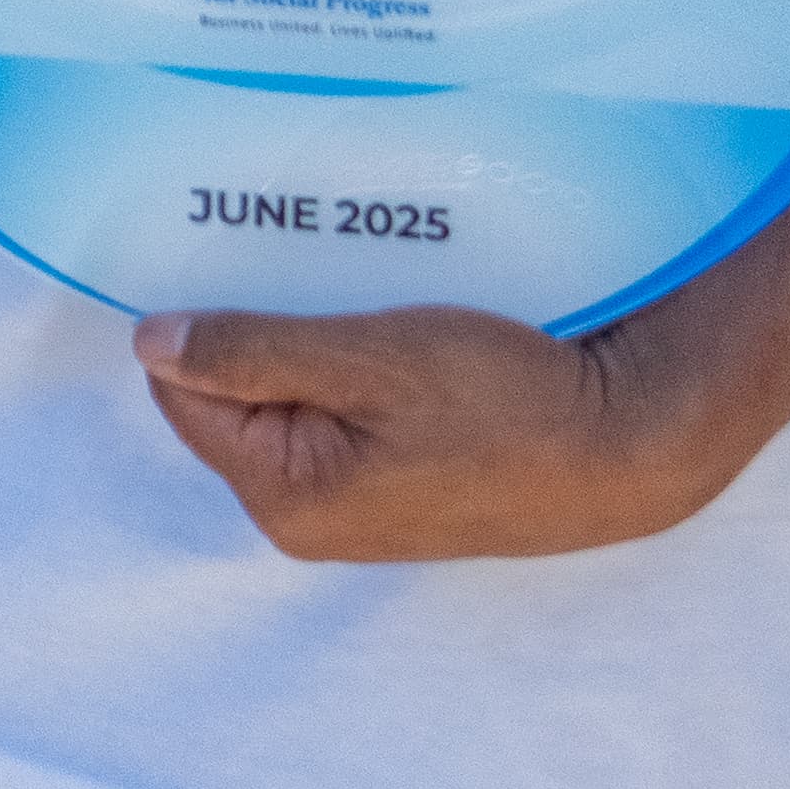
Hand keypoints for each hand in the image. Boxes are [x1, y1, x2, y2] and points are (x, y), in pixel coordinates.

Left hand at [129, 301, 750, 560]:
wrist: (638, 443)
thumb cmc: (509, 404)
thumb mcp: (369, 360)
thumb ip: (252, 353)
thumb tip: (150, 343)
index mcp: (284, 498)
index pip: (186, 394)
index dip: (209, 326)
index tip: (245, 267)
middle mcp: (310, 521)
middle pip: (237, 401)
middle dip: (263, 337)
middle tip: (314, 275)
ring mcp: (361, 511)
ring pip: (297, 404)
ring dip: (316, 350)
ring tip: (364, 301)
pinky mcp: (407, 491)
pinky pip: (349, 420)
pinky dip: (359, 376)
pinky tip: (401, 339)